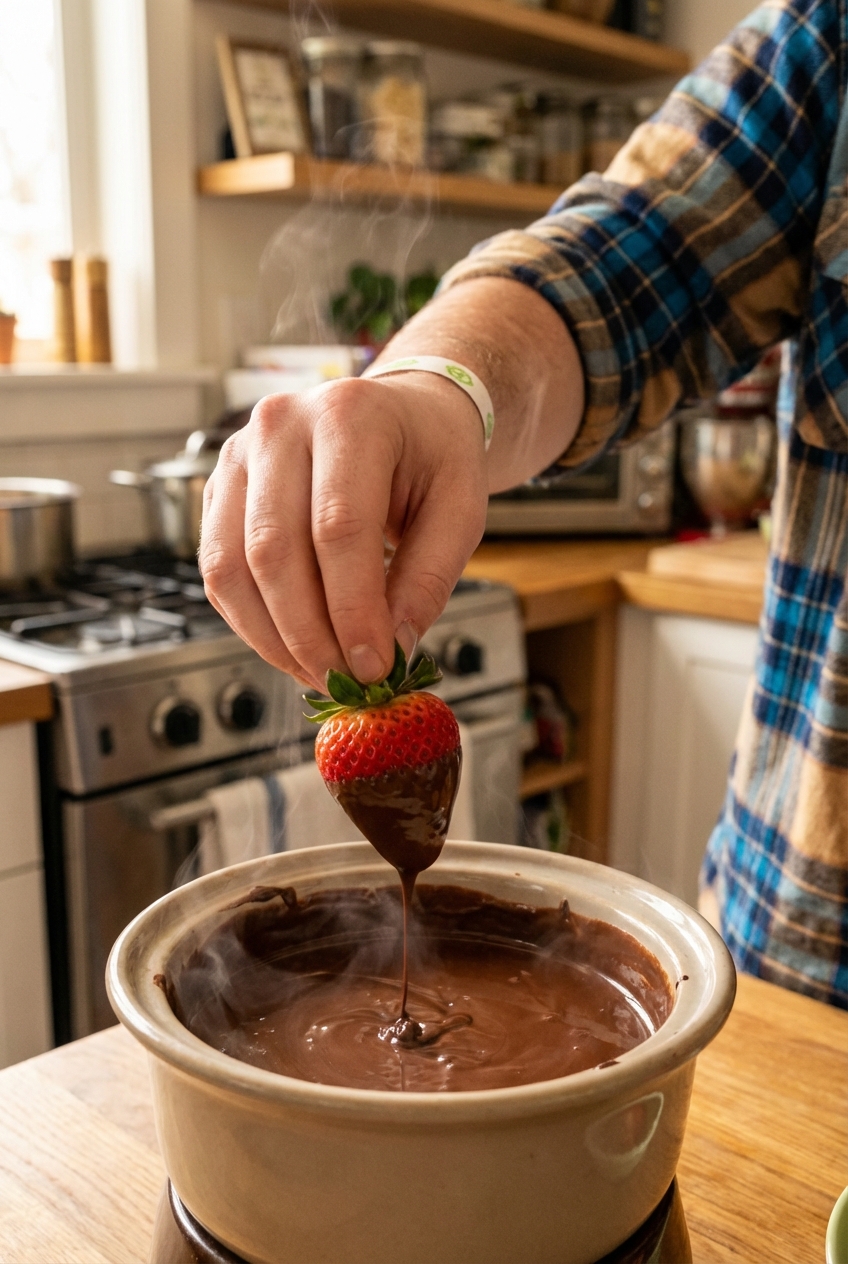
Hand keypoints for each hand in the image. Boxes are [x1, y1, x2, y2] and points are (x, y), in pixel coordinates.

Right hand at [200, 372, 487, 688]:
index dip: (352, 609)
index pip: (339, 527)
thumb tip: (390, 647)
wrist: (402, 415)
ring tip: (321, 674)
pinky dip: (252, 623)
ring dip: (273, 638)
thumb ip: (429, 578)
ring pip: (232, 567)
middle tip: (345, 682)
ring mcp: (239, 455)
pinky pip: (217, 571)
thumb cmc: (431, 455)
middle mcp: (281, 425)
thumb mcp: (460, 508)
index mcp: (350, 416)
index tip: (375, 666)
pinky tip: (293, 648)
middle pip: (274, 550)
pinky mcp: (220, 489)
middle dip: (309, 634)